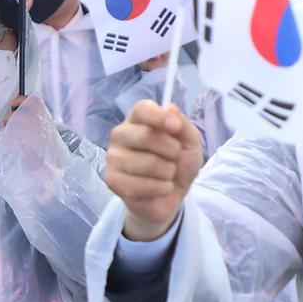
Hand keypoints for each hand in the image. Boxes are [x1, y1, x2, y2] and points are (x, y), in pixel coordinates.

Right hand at [107, 100, 202, 240]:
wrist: (172, 193)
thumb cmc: (178, 162)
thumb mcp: (190, 141)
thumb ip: (183, 124)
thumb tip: (170, 108)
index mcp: (138, 119)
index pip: (142, 109)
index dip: (159, 117)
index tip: (176, 127)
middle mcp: (120, 134)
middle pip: (146, 136)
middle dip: (172, 150)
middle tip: (175, 158)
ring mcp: (113, 157)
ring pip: (148, 163)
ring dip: (168, 172)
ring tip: (167, 174)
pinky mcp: (112, 180)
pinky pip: (142, 185)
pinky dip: (160, 188)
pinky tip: (159, 187)